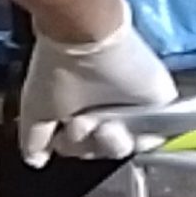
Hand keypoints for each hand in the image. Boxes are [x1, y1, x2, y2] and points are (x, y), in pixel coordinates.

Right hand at [17, 8, 179, 164]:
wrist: (86, 36)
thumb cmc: (58, 69)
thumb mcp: (37, 109)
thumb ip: (35, 139)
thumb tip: (36, 161)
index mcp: (83, 106)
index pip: (83, 144)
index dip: (74, 147)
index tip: (63, 137)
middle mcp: (110, 104)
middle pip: (104, 148)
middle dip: (89, 145)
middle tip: (81, 123)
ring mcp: (136, 103)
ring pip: (128, 145)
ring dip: (109, 143)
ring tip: (101, 124)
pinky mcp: (160, 100)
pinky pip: (155, 135)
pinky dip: (137, 137)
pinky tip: (119, 124)